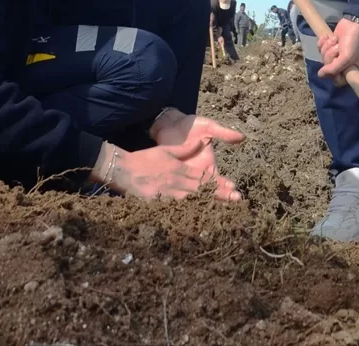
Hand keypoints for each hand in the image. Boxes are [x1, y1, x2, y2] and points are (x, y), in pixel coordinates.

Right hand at [93, 139, 241, 201]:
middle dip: (220, 195)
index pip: (203, 177)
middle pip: (202, 191)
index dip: (219, 182)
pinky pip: (176, 211)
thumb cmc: (144, 159)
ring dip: (208, 205)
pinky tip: (199, 218)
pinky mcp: (158, 205)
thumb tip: (201, 141)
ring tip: (224, 210)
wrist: (122, 169)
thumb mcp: (166, 150)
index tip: (233, 185)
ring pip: (193, 202)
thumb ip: (185, 148)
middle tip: (237, 198)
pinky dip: (189, 214)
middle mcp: (176, 183)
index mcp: (179, 169)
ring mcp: (167, 196)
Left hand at [152, 110, 243, 199]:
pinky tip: (180, 206)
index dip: (223, 187)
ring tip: (203, 212)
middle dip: (214, 198)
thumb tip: (242, 137)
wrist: (170, 124)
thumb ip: (224, 133)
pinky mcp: (171, 175)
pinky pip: (175, 189)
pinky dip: (178, 197)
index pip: (217, 180)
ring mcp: (183, 175)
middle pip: (206, 189)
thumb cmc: (192, 126)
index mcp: (208, 164)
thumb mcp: (209, 127)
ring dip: (196, 201)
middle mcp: (197, 173)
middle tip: (222, 207)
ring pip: (191, 192)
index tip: (231, 193)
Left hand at [318, 18, 358, 85]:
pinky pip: (319, 49)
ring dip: (328, 47)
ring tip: (335, 41)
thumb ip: (334, 69)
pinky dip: (323, 42)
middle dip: (330, 56)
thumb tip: (320, 75)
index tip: (336, 63)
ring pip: (322, 58)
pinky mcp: (328, 48)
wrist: (353, 23)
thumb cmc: (353, 42)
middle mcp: (342, 66)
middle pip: (328, 69)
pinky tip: (329, 37)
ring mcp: (335, 57)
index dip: (334, 73)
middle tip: (338, 48)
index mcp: (351, 72)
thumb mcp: (346, 57)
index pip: (338, 81)